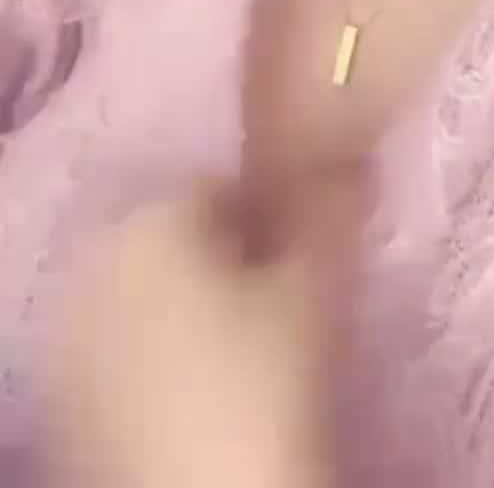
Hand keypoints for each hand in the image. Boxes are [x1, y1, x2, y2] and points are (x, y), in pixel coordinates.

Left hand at [44, 0, 370, 487]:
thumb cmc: (263, 385)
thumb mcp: (318, 291)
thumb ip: (333, 213)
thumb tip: (353, 161)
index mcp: (147, 220)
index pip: (222, 188)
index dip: (275, 219)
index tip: (311, 259)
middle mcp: (93, 265)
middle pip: (182, 242)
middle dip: (233, 264)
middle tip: (288, 309)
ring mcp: (71, 339)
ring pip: (153, 301)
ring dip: (199, 313)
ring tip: (256, 360)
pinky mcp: (69, 403)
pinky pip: (129, 358)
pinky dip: (166, 364)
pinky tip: (210, 401)